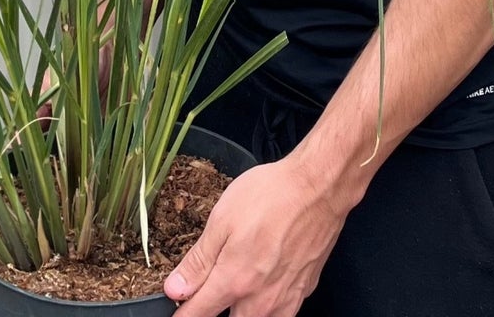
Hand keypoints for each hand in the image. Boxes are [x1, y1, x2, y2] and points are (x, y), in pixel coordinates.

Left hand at [162, 153, 348, 316]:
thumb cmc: (272, 196)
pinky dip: (267, 306)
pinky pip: (279, 314)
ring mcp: (284, 301)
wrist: (318, 188)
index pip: (197, 315)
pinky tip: (265, 284)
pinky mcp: (302, 293)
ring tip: (240, 283)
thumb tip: (174, 289)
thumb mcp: (222, 219)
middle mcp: (260, 301)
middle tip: (210, 289)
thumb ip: (199, 261)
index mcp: (233, 281)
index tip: (177, 308)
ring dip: (242, 311)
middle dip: (215, 310)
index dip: (182, 312)